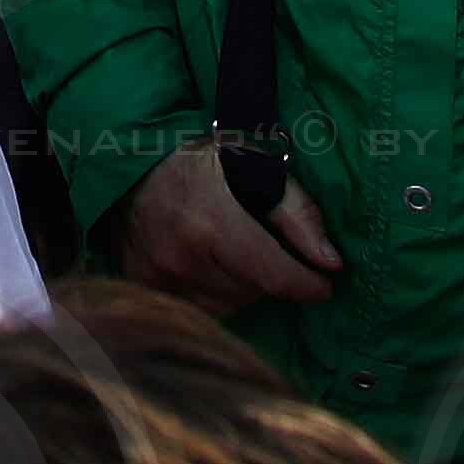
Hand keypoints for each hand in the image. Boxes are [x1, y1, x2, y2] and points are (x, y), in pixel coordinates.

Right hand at [118, 141, 346, 309]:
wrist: (132, 157)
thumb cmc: (198, 156)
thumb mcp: (254, 165)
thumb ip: (297, 214)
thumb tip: (331, 262)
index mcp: (210, 224)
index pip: (273, 275)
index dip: (307, 284)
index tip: (325, 285)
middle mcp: (179, 258)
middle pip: (252, 292)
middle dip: (270, 273)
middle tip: (263, 243)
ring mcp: (156, 277)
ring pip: (227, 305)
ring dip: (241, 285)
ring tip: (232, 249)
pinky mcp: (142, 286)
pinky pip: (198, 308)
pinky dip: (212, 291)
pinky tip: (208, 263)